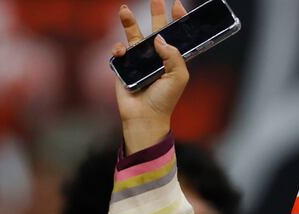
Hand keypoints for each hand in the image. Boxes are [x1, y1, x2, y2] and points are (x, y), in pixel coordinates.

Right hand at [112, 0, 188, 154]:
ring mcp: (139, 61)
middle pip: (156, 30)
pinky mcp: (124, 66)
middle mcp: (156, 58)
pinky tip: (121, 52)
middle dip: (155, 14)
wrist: (144, 116)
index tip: (177, 5)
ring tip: (125, 10)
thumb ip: (174, 57)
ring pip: (134, 36)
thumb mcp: (178, 78)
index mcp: (172, 60)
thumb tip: (160, 38)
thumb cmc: (164, 100)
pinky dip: (119, 49)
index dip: (177, 21)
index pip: (176, 36)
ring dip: (129, 22)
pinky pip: (120, 51)